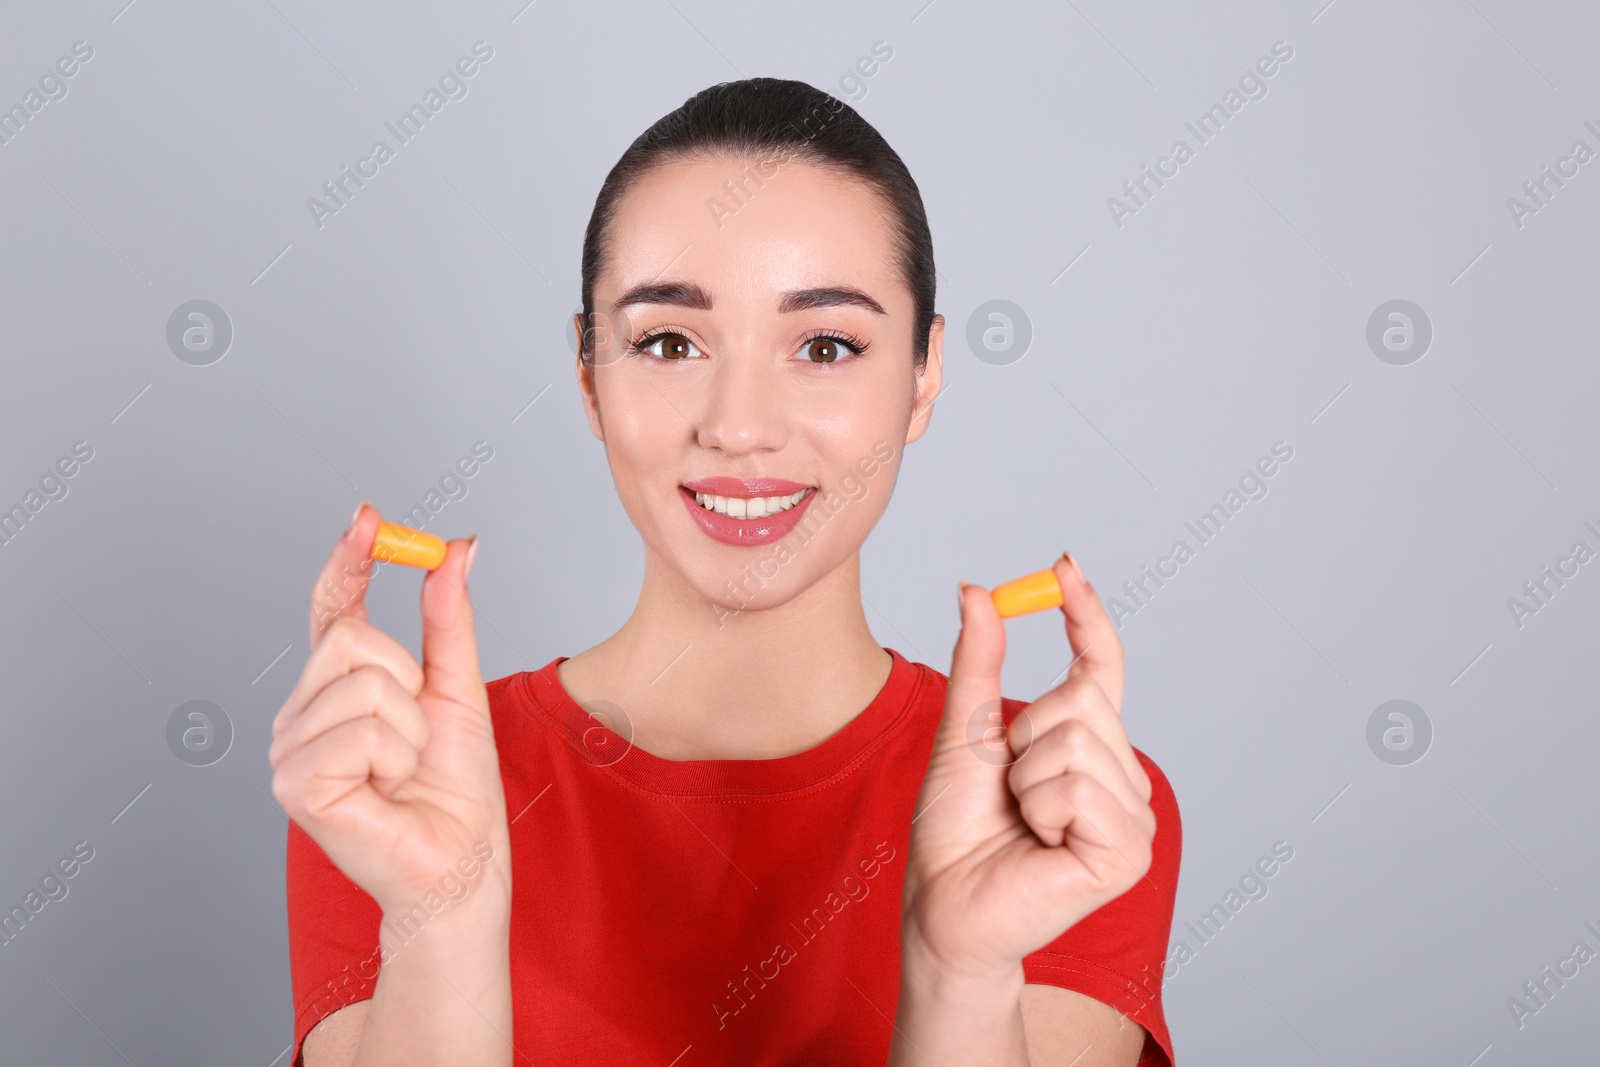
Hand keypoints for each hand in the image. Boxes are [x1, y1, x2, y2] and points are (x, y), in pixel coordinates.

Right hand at [270, 504, 509, 916]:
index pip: (332, 608)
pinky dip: (397, 755)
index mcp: (338, 687)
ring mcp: (290, 749)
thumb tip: (457, 548)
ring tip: (404, 769)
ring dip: (411, 728)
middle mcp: (303, 713)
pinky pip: (361, 728)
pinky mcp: (295, 783)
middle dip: (408, 679)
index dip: (347, 560)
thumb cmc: (454, 790)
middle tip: (417, 734)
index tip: (367, 516)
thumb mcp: (459, 687)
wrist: (460, 866)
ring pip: (362, 682)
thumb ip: (449, 618)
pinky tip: (388, 789)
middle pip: (349, 638)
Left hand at [901, 554, 1154, 980]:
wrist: (943, 905)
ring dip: (1025, 778)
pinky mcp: (1129, 850)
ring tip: (1022, 820)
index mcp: (1086, 744)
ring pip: (1077, 740)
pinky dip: (1040, 808)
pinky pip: (1079, 787)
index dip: (1086, 614)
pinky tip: (1040, 844)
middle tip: (1008, 786)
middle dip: (1022, 733)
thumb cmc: (955, 832)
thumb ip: (978, 665)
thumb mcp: (962, 733)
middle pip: (1082, 696)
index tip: (1065, 565)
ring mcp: (1131, 813)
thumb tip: (976, 590)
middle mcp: (1119, 774)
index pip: (1101, 665)